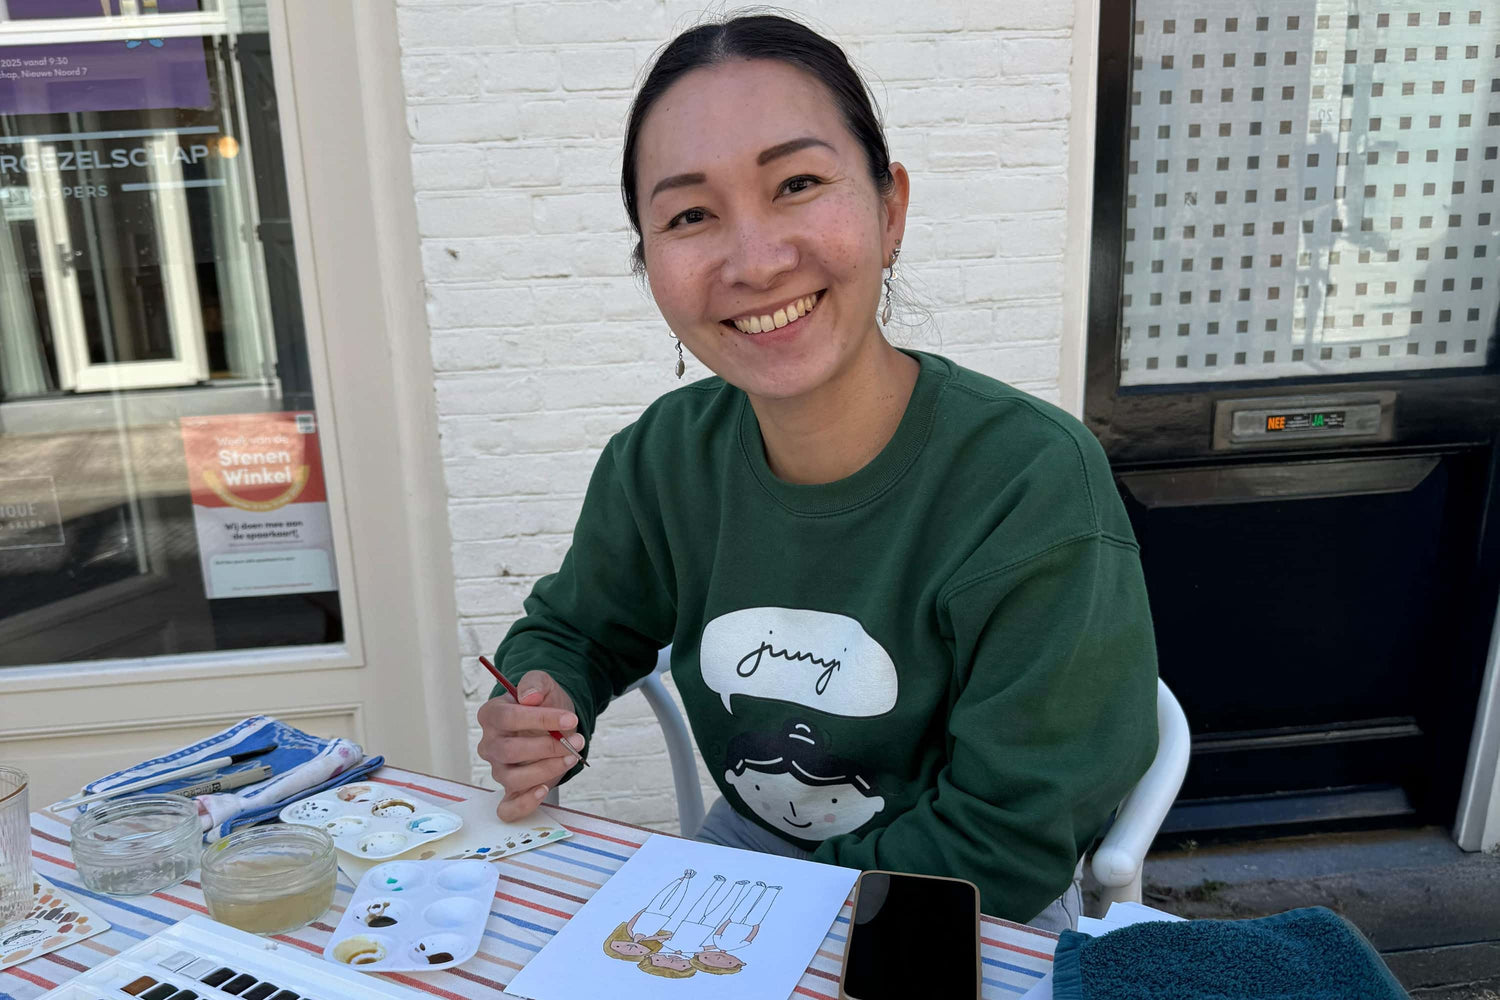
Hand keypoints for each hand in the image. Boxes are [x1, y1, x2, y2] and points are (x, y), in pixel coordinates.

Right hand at [476, 669, 586, 821]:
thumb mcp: (543, 685)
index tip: (570, 718)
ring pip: (512, 778)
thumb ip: (535, 683)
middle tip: (576, 741)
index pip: (508, 718)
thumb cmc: (544, 705)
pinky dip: (524, 804)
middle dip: (547, 748)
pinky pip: (507, 808)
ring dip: (546, 770)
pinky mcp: (510, 791)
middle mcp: (490, 745)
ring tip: (571, 758)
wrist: (554, 723)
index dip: (540, 719)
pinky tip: (543, 790)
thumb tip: (529, 697)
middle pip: (509, 751)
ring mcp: (498, 770)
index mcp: (491, 715)